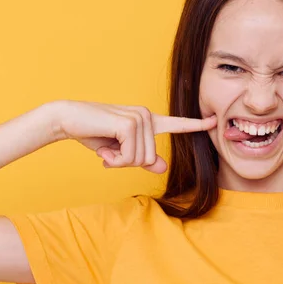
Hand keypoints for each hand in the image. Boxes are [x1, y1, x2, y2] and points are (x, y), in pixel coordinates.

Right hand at [51, 100, 216, 172]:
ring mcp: (140, 118)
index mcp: (148, 121)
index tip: (214, 121)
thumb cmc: (94, 135)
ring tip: (107, 149)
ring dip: (120, 161)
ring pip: (141, 159)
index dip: (195, 125)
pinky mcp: (130, 124)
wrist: (68, 119)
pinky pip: (130, 157)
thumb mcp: (121, 151)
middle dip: (127, 162)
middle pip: (150, 158)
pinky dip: (115, 160)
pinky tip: (105, 149)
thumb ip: (142, 159)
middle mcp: (147, 116)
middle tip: (111, 152)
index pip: (176, 124)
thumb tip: (163, 167)